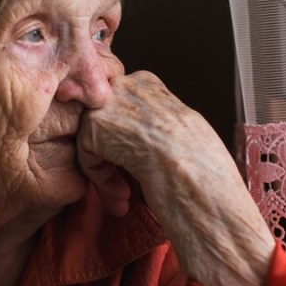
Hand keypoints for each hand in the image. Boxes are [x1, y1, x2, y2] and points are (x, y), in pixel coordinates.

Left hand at [77, 71, 274, 285]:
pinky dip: (100, 179)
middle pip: (103, 122)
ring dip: (105, 174)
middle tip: (125, 189)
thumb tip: (131, 137)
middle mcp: (131, 87)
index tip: (135, 172)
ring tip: (123, 198)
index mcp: (151, 86)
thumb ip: (149, 126)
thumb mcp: (179, 133)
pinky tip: (121, 196)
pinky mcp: (97, 124)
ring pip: (93, 139)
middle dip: (110, 158)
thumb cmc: (201, 167)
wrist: (199, 180)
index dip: (123, 144)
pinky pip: (85, 153)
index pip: (121, 110)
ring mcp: (113, 104)